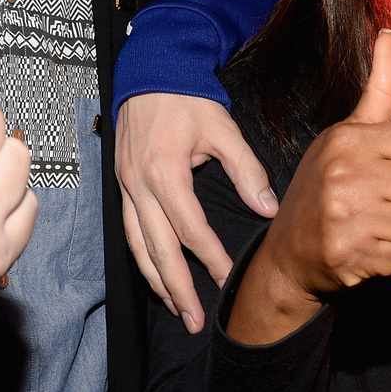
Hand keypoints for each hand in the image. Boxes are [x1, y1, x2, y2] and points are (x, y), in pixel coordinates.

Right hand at [116, 93, 276, 333]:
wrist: (151, 71)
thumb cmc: (188, 98)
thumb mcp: (223, 129)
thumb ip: (247, 170)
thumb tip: (269, 209)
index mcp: (164, 171)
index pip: (189, 228)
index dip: (209, 258)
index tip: (227, 280)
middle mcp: (138, 185)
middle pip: (157, 249)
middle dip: (176, 288)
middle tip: (194, 320)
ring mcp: (125, 187)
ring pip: (137, 247)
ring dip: (156, 281)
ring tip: (175, 309)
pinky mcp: (122, 186)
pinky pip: (129, 233)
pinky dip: (143, 260)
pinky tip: (157, 277)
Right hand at [226, 31, 390, 345]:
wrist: (288, 252)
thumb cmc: (325, 185)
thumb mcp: (348, 132)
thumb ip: (380, 88)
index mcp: (349, 138)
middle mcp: (345, 173)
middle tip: (388, 202)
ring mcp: (345, 216)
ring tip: (379, 225)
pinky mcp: (349, 255)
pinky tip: (370, 248)